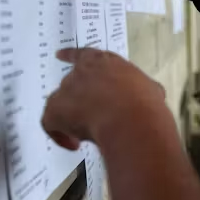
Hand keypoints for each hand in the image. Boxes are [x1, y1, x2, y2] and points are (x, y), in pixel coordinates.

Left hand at [42, 48, 167, 150]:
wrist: (130, 118)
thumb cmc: (144, 102)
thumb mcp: (149, 89)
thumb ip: (142, 89)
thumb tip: (148, 97)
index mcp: (104, 62)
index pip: (83, 54)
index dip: (71, 55)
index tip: (59, 54)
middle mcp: (81, 72)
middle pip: (72, 83)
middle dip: (81, 99)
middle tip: (96, 116)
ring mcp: (66, 90)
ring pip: (60, 102)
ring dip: (70, 116)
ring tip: (85, 132)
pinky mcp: (55, 110)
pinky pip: (51, 124)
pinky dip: (60, 135)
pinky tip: (74, 144)